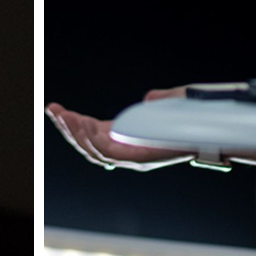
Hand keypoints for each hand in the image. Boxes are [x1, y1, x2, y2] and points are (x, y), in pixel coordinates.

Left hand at [45, 88, 194, 170]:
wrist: (201, 134)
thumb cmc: (196, 121)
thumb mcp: (186, 107)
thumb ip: (168, 103)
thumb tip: (149, 99)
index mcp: (146, 153)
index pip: (114, 153)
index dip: (96, 140)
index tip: (84, 121)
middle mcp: (131, 156)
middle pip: (95, 151)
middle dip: (74, 131)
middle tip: (58, 112)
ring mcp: (123, 148)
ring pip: (89, 146)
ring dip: (69, 128)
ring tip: (53, 110)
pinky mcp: (118, 137)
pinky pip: (92, 136)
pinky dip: (77, 125)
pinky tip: (64, 114)